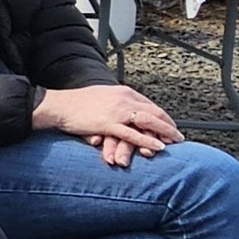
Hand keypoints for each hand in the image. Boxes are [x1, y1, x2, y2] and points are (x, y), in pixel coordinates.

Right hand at [34, 84, 181, 153]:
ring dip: (165, 132)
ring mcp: (117, 111)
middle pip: (154, 111)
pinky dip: (148, 140)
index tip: (169, 124)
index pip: (149, 104)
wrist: (59, 106)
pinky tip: (159, 146)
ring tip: (175, 141)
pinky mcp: (109, 124)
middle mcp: (124, 99)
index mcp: (123, 92)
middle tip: (178, 135)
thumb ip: (116, 103)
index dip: (162, 116)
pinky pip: (133, 133)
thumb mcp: (102, 97)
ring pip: (148, 121)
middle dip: (168, 124)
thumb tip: (126, 110)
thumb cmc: (76, 104)